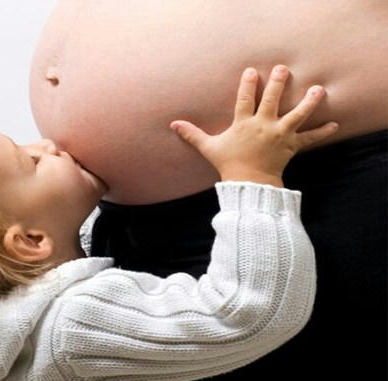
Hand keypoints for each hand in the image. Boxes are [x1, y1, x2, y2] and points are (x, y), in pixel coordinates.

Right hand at [169, 65, 338, 186]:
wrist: (248, 184)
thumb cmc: (228, 164)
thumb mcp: (209, 147)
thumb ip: (192, 134)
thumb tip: (173, 124)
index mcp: (244, 124)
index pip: (246, 98)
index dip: (248, 83)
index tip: (252, 70)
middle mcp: (264, 126)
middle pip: (273, 99)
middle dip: (279, 82)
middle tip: (284, 68)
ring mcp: (280, 135)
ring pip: (298, 114)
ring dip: (309, 101)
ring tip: (318, 88)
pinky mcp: (292, 146)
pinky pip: (309, 138)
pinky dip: (322, 132)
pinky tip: (335, 125)